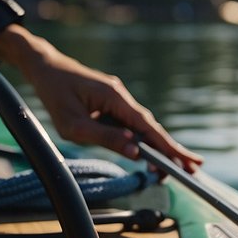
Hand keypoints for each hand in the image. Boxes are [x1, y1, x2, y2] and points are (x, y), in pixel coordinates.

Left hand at [3, 30, 203, 171]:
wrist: (44, 67)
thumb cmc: (55, 95)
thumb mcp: (73, 124)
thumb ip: (104, 138)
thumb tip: (134, 153)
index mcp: (116, 98)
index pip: (147, 128)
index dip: (167, 147)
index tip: (185, 163)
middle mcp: (122, 97)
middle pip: (152, 128)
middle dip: (172, 150)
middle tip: (192, 170)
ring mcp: (119, 99)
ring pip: (143, 127)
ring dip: (158, 147)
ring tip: (173, 169)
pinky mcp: (113, 103)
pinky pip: (132, 124)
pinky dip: (143, 139)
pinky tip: (150, 154)